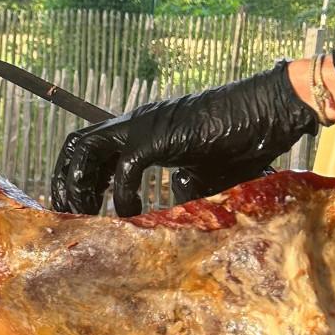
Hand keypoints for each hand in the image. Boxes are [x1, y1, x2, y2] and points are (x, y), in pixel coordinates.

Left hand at [50, 61, 317, 216]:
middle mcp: (134, 124)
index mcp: (139, 130)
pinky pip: (125, 167)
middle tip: (70, 217)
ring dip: (81, 185)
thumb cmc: (241, 144)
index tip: (75, 208)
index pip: (87, 148)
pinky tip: (133, 214)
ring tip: (90, 216)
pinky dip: (122, 194)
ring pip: (86, 150)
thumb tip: (167, 220)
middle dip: (65, 182)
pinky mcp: (160, 136)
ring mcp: (144, 126)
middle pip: (75, 146)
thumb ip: (178, 191)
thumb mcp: (201, 175)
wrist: (269, 114)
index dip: (74, 177)